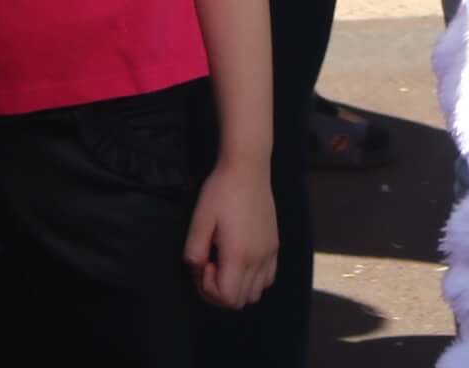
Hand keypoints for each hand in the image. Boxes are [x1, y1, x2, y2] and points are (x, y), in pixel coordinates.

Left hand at [184, 153, 279, 308]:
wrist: (248, 168)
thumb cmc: (220, 191)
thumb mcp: (199, 220)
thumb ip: (194, 251)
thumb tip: (198, 269)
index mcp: (239, 254)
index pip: (227, 298)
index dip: (209, 289)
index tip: (204, 264)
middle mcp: (259, 259)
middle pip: (240, 300)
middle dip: (220, 291)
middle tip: (211, 264)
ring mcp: (270, 253)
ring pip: (255, 293)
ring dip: (237, 286)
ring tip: (225, 262)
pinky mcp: (275, 246)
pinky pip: (267, 278)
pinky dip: (253, 279)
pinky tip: (241, 258)